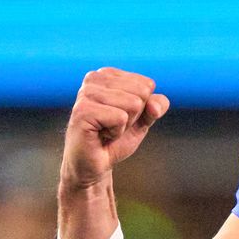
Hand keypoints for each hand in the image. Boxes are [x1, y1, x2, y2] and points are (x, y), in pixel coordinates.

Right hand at [61, 67, 169, 188]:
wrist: (95, 165)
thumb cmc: (115, 139)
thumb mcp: (143, 120)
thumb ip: (156, 106)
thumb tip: (154, 105)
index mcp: (108, 74)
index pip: (147, 84)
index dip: (141, 108)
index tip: (121, 117)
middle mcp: (94, 78)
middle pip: (141, 92)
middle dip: (134, 116)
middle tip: (113, 125)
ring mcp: (86, 93)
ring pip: (133, 104)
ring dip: (124, 125)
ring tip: (106, 130)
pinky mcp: (83, 110)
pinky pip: (120, 118)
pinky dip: (115, 132)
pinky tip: (100, 135)